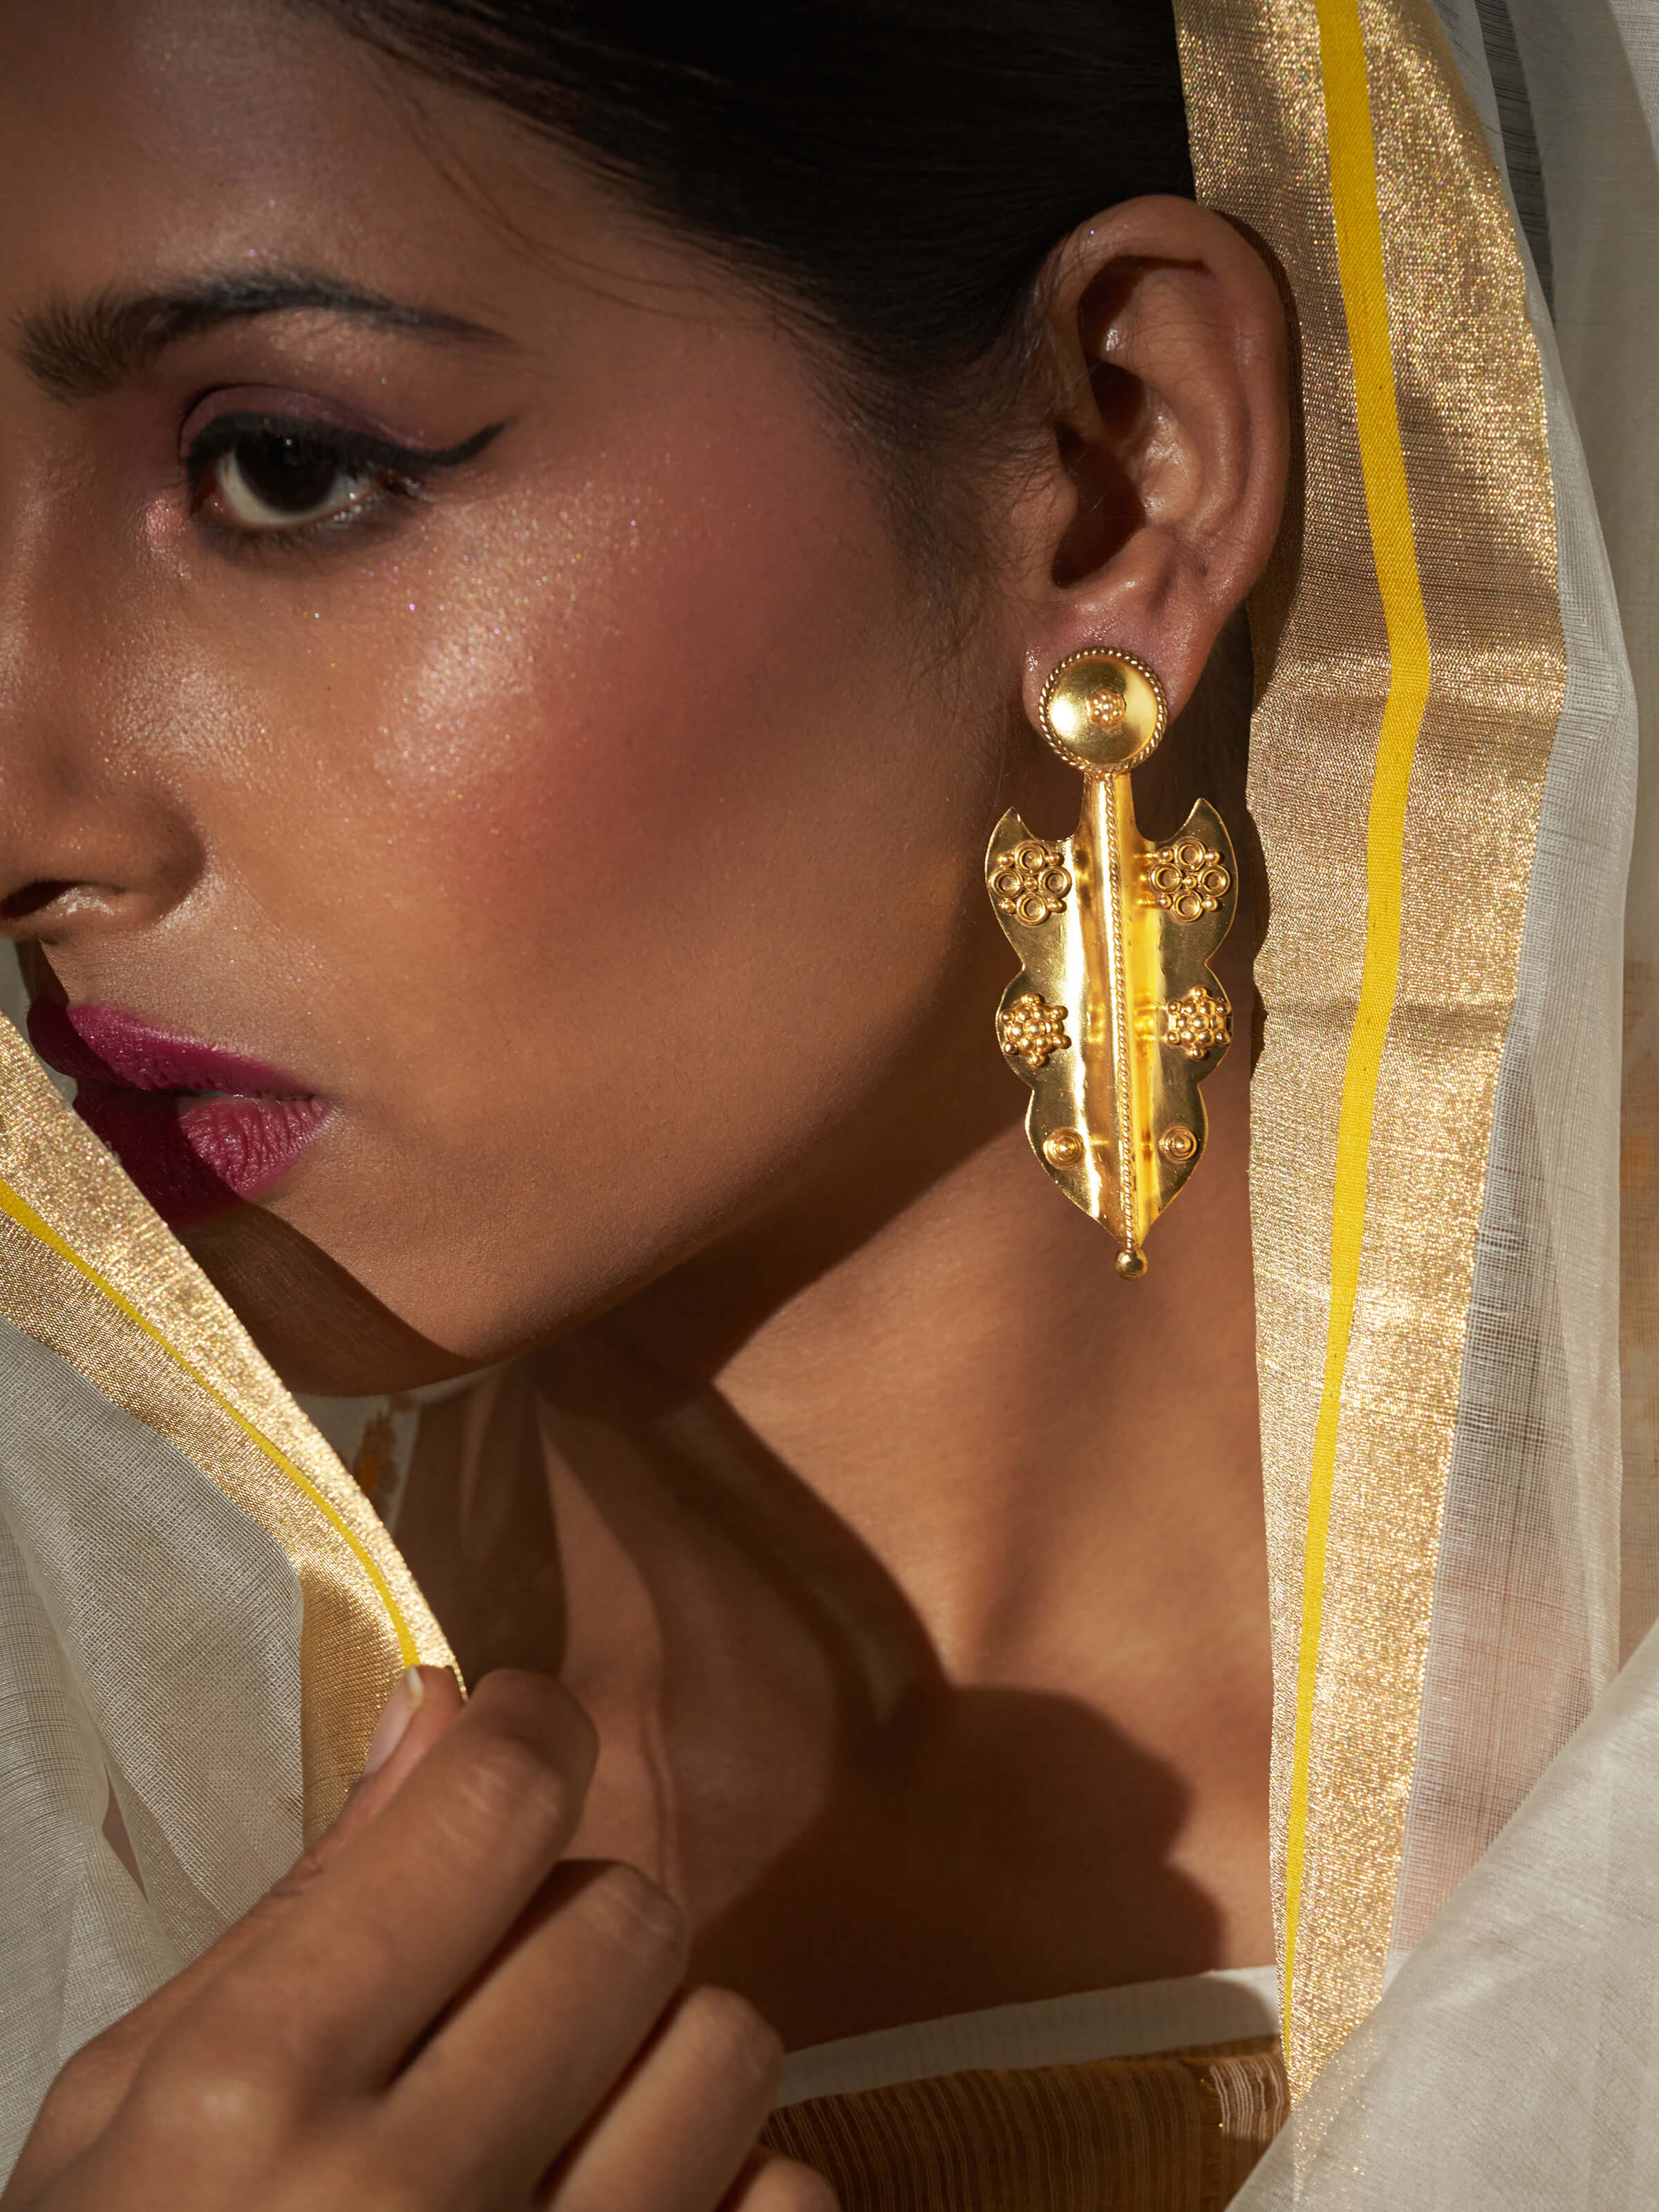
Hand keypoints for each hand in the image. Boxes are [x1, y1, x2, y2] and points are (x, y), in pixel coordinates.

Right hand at [4, 1669, 833, 2211]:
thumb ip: (305, 1904)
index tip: (526, 1730)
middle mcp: (405, 2196)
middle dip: (571, 1916)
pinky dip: (725, 2184)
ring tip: (563, 2102)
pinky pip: (783, 2195)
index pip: (496, 1806)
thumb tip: (443, 1710)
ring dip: (656, 2045)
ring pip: (725, 2043)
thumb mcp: (135, 2105)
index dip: (532, 1729)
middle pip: (626, 1915)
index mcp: (255, 2090)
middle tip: (500, 1981)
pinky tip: (620, 2203)